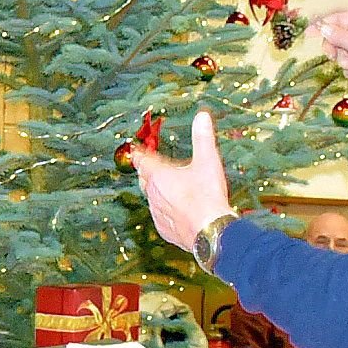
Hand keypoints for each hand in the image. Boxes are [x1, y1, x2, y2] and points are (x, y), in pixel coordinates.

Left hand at [131, 109, 234, 251]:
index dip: (139, 154)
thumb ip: (203, 137)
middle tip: (152, 167)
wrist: (211, 231)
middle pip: (144, 180)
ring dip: (157, 192)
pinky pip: (160, 216)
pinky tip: (176, 210)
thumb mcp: (208, 161)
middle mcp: (153, 194)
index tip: (136, 149)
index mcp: (159, 176)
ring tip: (169, 188)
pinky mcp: (164, 229)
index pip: (142, 161)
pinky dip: (165, 211)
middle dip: (148, 172)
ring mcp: (157, 213)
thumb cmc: (208, 195)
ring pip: (152, 199)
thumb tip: (202, 115)